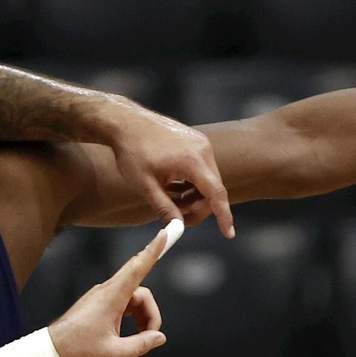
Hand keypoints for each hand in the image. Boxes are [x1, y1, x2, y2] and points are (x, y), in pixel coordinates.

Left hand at [48, 223, 169, 356]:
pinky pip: (124, 303)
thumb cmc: (77, 350)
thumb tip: (159, 338)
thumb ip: (141, 344)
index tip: (163, 235)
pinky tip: (128, 334)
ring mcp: (102, 296)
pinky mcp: (99, 302)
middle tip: (151, 335)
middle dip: (150, 313)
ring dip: (141, 318)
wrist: (51, 350)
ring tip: (138, 339)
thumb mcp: (114, 352)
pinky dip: (131, 317)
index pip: (137, 269)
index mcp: (111, 298)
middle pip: (142, 292)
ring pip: (134, 299)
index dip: (153, 251)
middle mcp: (107, 291)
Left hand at [103, 104, 234, 237]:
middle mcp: (203, 149)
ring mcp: (201, 143)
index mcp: (192, 160)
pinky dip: (191, 184)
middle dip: (197, 208)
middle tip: (175, 217)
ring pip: (207, 181)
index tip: (229, 234)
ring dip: (193, 196)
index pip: (216, 193)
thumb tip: (179, 229)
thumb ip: (164, 208)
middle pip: (212, 189)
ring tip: (168, 200)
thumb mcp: (145, 185)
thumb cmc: (132, 152)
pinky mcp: (196, 142)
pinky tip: (172, 187)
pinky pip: (202, 170)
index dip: (224, 216)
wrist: (126, 123)